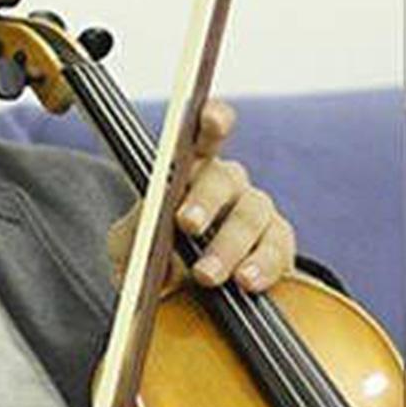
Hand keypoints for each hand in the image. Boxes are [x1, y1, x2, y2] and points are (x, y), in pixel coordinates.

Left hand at [106, 98, 296, 294]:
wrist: (180, 290)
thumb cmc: (150, 255)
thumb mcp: (127, 250)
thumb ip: (134, 248)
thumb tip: (162, 259)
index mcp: (189, 169)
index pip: (204, 135)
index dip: (212, 121)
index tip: (209, 116)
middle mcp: (227, 183)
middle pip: (223, 179)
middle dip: (204, 200)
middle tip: (186, 224)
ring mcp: (256, 210)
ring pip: (251, 216)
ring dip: (227, 245)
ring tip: (206, 274)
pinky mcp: (278, 244)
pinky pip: (277, 249)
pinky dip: (262, 266)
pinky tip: (246, 282)